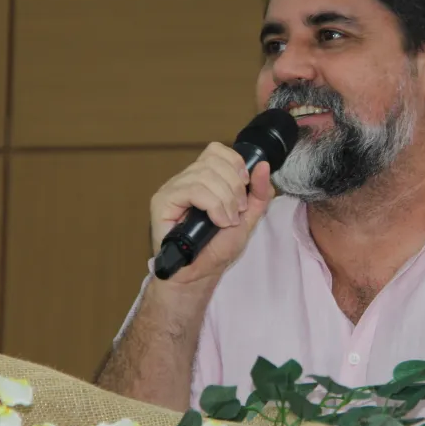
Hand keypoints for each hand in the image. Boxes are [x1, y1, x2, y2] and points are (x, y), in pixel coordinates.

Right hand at [149, 142, 274, 284]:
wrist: (198, 275)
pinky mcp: (162, 201)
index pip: (217, 150)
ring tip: (227, 221)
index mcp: (203, 178)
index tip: (245, 186)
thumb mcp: (247, 218)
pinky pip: (192, 189)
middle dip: (235, 186)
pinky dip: (213, 205)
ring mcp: (172, 189)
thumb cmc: (217, 249)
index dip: (235, 163)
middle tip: (237, 211)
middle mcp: (185, 179)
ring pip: (205, 175)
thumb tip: (263, 164)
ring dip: (225, 199)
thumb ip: (258, 192)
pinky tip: (218, 221)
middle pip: (213, 161)